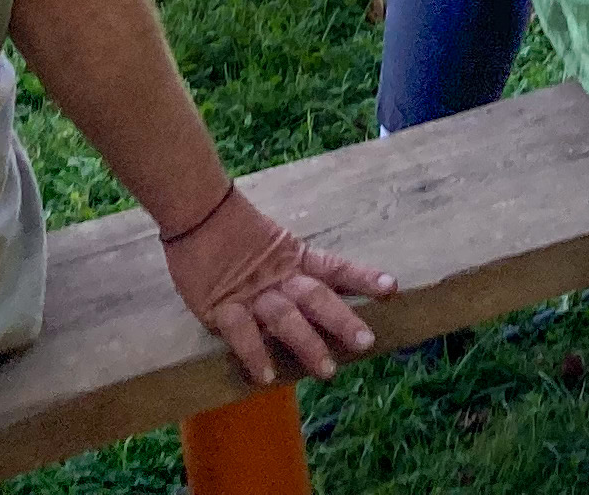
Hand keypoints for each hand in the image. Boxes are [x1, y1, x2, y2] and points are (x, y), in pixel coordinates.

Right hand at [160, 186, 393, 385]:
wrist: (197, 211)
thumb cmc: (234, 229)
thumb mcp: (273, 244)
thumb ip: (292, 266)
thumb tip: (320, 291)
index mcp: (295, 258)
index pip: (335, 268)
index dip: (363, 278)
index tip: (391, 288)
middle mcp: (280, 277)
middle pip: (317, 298)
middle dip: (342, 320)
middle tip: (366, 342)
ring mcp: (252, 293)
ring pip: (285, 318)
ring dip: (307, 344)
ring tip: (327, 370)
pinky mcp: (220, 306)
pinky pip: (240, 332)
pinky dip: (254, 353)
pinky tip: (266, 376)